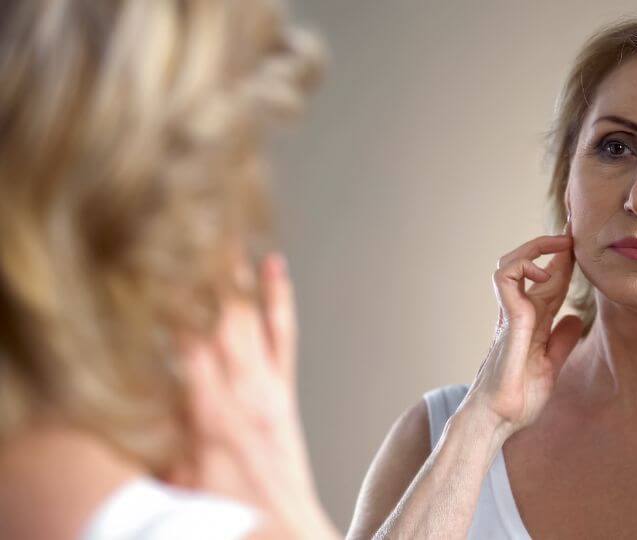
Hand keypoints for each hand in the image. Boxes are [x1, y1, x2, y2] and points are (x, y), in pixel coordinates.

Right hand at [171, 254, 335, 538]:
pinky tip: (273, 265)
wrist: (284, 531)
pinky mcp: (284, 390)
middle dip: (203, 272)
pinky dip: (278, 298)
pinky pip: (284, 334)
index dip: (172, 303)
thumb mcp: (171, 484)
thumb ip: (149, 443)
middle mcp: (242, 392)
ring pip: (250, 317)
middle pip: (220, 319)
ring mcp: (267, 387)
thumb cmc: (224, 514)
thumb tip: (120, 411)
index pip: (187, 344)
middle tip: (188, 227)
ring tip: (224, 231)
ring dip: (236, 274)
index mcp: (209, 415)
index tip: (155, 266)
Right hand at [462, 232, 583, 437]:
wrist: (498, 419)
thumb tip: (576, 319)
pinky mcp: (507, 320)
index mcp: (533, 321)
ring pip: (512, 263)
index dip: (565, 260)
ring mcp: (510, 314)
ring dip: (535, 248)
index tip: (581, 241)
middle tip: (575, 228)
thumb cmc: (517, 399)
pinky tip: (542, 274)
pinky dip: (523, 266)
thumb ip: (561, 342)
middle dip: (554, 243)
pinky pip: (505, 278)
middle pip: (534, 265)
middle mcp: (519, 312)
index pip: (551, 281)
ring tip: (560, 245)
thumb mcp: (551, 366)